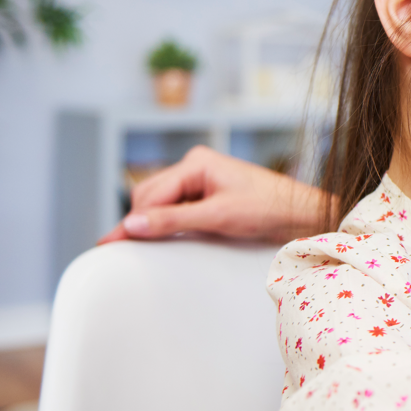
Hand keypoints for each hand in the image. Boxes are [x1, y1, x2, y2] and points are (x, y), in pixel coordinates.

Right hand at [97, 145, 333, 244]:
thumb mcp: (218, 216)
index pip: (150, 193)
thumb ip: (174, 220)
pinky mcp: (209, 196)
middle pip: (150, 196)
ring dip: (152, 222)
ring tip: (137, 245)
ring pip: (161, 203)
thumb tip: (132, 224)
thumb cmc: (269, 209)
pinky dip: (167, 223)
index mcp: (196, 162)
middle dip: (139, 220)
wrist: (302, 214)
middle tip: (118, 248)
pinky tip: (159, 237)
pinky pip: (177, 209)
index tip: (109, 242)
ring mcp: (202, 181)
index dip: (132, 220)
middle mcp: (195, 167)